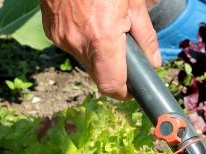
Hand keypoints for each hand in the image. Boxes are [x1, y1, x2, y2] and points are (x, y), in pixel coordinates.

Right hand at [41, 0, 160, 99]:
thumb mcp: (133, 4)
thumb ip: (146, 37)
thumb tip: (153, 63)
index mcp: (103, 39)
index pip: (111, 86)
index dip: (123, 92)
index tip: (132, 89)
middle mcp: (79, 43)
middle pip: (99, 76)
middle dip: (113, 72)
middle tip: (124, 54)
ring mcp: (61, 38)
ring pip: (86, 61)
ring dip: (98, 55)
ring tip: (105, 30)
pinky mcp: (51, 32)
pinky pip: (72, 46)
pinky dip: (83, 42)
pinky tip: (89, 22)